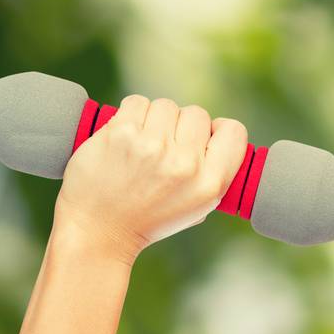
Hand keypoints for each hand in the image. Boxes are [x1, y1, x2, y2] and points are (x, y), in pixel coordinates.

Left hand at [53, 94, 248, 262]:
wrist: (99, 231)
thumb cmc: (148, 218)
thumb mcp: (197, 208)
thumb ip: (213, 172)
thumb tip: (218, 131)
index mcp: (210, 184)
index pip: (234, 131)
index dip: (217, 130)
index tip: (201, 138)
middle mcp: (184, 164)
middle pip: (197, 114)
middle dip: (181, 126)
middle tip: (163, 149)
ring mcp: (152, 146)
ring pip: (166, 106)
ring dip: (155, 119)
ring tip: (142, 145)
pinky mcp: (122, 132)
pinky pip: (137, 102)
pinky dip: (131, 115)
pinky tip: (125, 137)